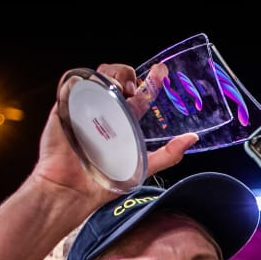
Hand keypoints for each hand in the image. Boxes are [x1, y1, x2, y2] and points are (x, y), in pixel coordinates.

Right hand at [31, 62, 198, 201]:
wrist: (73, 187)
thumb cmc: (105, 182)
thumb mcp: (144, 166)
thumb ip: (169, 154)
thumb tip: (193, 138)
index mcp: (124, 121)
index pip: (140, 94)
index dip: (151, 80)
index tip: (162, 71)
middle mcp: (107, 111)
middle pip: (120, 78)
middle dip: (129, 75)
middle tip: (134, 89)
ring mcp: (86, 105)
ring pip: (101, 74)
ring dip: (113, 75)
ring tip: (119, 92)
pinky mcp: (67, 104)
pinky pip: (77, 81)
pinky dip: (89, 78)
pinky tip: (100, 90)